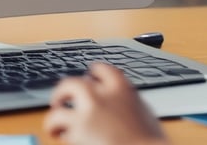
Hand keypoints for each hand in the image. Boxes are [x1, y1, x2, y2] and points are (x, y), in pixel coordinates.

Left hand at [43, 62, 168, 144]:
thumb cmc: (152, 142)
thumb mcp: (144, 113)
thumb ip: (128, 102)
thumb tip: (122, 104)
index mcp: (121, 88)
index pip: (101, 70)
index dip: (92, 73)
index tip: (88, 76)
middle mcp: (101, 94)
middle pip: (73, 83)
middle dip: (64, 91)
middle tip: (59, 100)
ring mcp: (88, 112)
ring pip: (60, 105)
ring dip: (55, 114)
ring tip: (53, 124)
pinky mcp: (78, 130)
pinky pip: (59, 126)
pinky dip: (57, 131)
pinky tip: (59, 136)